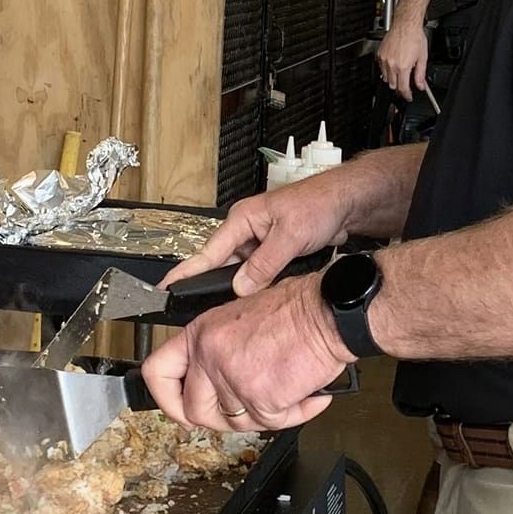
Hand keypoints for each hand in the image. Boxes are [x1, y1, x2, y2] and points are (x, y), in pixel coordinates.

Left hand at [142, 272, 351, 433]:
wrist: (328, 312)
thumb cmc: (296, 309)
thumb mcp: (239, 318)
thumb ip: (218, 351)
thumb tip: (212, 385)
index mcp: (201, 334)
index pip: (157, 373)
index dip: (166, 400)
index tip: (179, 409)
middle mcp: (210, 356)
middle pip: (195, 411)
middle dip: (221, 418)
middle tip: (246, 410)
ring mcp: (233, 379)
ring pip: (236, 422)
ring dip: (264, 415)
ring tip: (285, 394)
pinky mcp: (261, 398)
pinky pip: (272, 424)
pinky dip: (294, 415)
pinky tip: (307, 398)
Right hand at [163, 168, 355, 295]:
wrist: (346, 204)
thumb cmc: (318, 204)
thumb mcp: (290, 235)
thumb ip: (264, 264)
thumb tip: (241, 287)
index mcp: (242, 220)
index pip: (208, 252)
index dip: (187, 272)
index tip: (167, 287)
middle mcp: (247, 231)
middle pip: (222, 266)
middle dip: (215, 287)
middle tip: (195, 309)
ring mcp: (259, 243)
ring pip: (241, 273)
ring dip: (243, 288)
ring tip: (231, 309)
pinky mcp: (272, 253)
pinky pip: (258, 275)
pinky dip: (259, 286)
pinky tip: (258, 299)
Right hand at [377, 14, 429, 100]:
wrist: (406, 24)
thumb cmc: (414, 36)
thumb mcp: (422, 57)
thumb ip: (420, 74)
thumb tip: (421, 85)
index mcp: (403, 67)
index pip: (403, 88)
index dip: (406, 95)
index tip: (408, 96)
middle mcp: (392, 64)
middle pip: (393, 85)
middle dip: (400, 87)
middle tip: (406, 85)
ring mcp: (384, 60)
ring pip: (386, 78)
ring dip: (393, 79)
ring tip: (400, 73)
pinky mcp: (380, 54)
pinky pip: (381, 68)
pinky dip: (387, 70)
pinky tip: (394, 65)